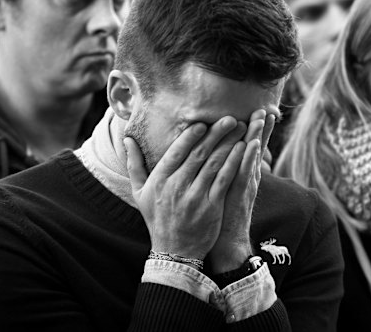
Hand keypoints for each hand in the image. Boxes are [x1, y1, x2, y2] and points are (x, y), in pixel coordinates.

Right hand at [124, 116, 246, 260]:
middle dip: (216, 133)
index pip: (177, 151)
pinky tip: (244, 149)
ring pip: (214, 163)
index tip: (203, 122)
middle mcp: (176, 186)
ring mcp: (195, 197)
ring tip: (241, 129)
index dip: (191, 135)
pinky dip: (235, 162)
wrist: (174, 252)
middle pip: (199, 153)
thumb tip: (127, 139)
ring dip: (229, 143)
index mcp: (159, 180)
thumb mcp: (139, 192)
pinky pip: (225, 179)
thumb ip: (134, 164)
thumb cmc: (157, 219)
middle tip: (230, 118)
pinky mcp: (212, 206)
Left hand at [209, 110, 275, 272]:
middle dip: (260, 128)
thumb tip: (216, 156)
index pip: (249, 148)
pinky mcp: (239, 196)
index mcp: (242, 175)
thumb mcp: (221, 188)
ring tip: (262, 118)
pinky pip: (245, 174)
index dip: (256, 131)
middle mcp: (247, 178)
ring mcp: (245, 187)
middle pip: (255, 149)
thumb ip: (222, 172)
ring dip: (258, 137)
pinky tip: (253, 145)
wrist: (225, 244)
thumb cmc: (219, 215)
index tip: (260, 111)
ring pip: (252, 158)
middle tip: (264, 108)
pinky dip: (249, 159)